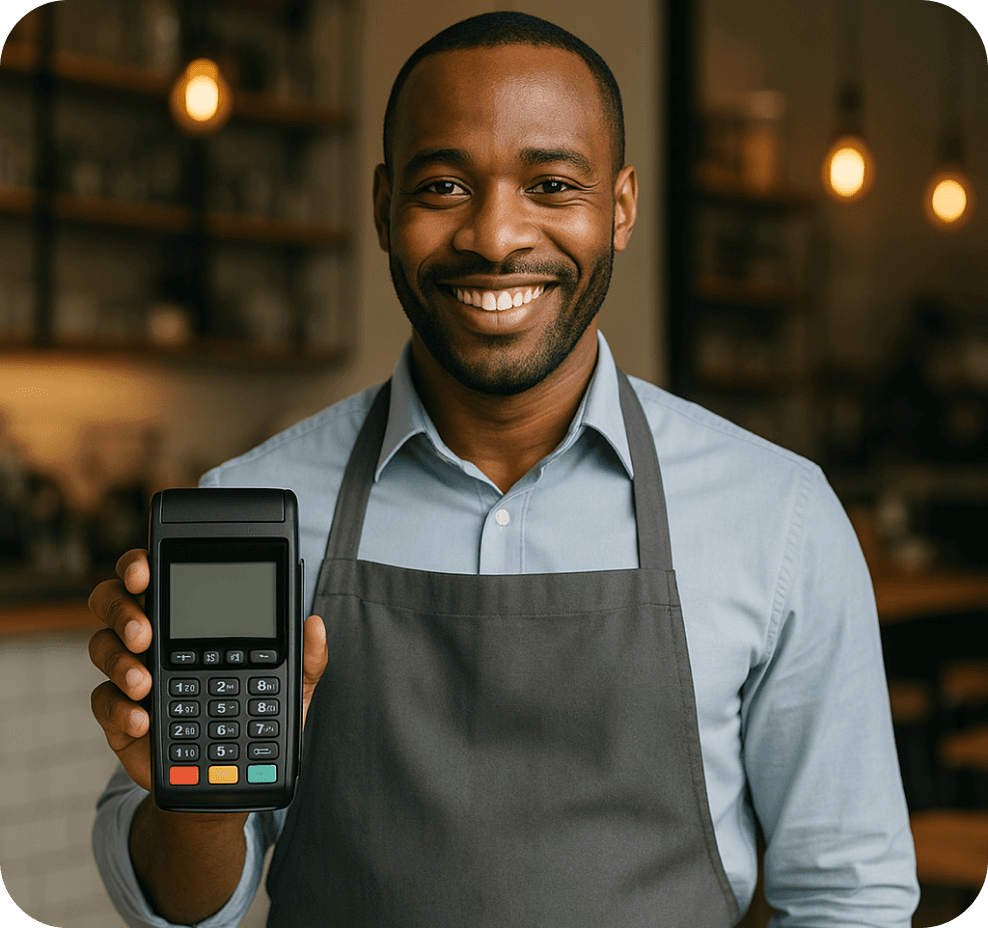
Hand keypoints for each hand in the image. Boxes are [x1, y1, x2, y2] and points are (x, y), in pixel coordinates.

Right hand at [89, 549, 327, 793]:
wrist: (229, 777)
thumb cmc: (254, 716)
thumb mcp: (288, 686)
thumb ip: (304, 657)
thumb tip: (315, 625)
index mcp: (188, 618)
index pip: (155, 576)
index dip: (140, 565)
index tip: (145, 569)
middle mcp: (153, 637)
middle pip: (112, 602)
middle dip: (121, 608)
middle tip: (144, 630)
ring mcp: (131, 673)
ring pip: (101, 647)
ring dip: (119, 661)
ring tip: (145, 682)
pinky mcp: (119, 713)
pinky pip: (102, 700)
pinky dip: (120, 707)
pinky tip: (143, 718)